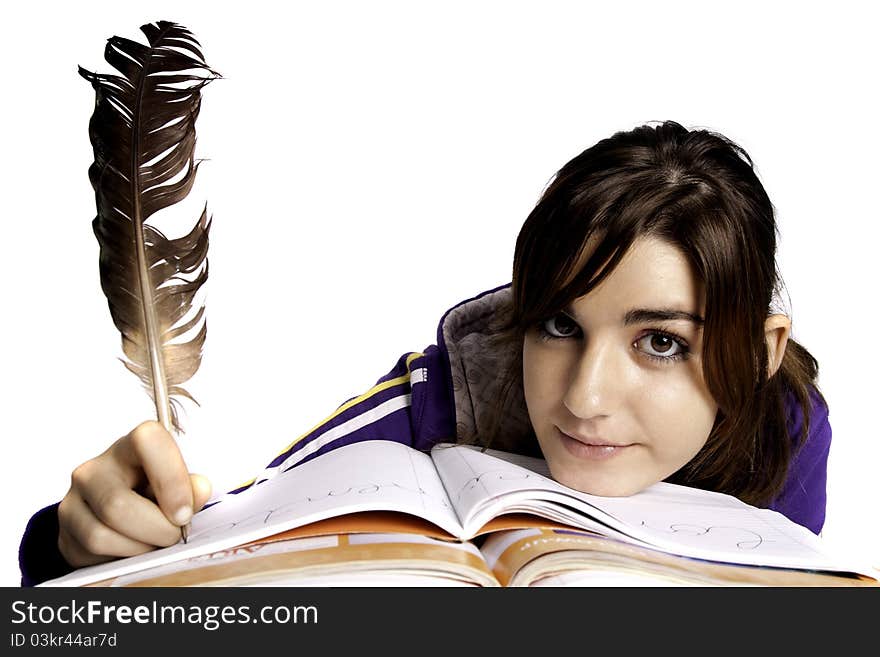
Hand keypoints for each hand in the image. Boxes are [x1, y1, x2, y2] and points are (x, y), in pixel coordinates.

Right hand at [57, 420, 212, 567]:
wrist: (113, 512)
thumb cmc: (152, 493)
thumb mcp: (176, 486)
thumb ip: (190, 489)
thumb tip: (200, 489)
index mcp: (131, 447)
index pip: (148, 440)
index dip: (170, 479)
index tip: (184, 513)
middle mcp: (95, 468)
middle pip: (118, 505)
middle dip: (155, 530)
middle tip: (174, 535)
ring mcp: (73, 498)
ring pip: (103, 535)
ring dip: (139, 547)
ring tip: (154, 541)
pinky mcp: (65, 529)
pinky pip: (92, 552)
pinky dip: (122, 557)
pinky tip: (133, 547)